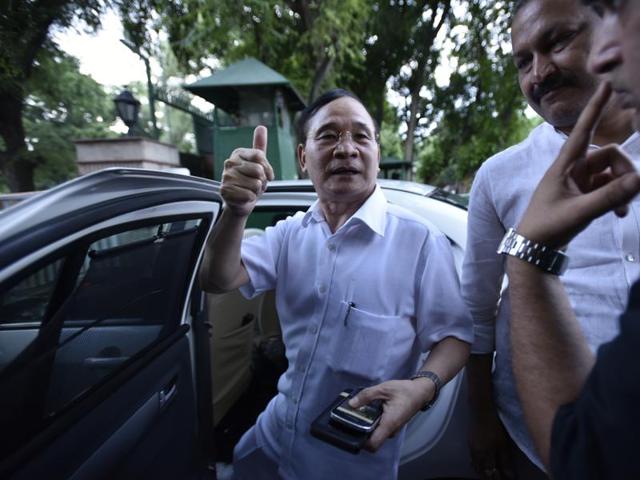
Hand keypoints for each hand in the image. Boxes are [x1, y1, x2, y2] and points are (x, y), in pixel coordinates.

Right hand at [220, 125, 274, 216]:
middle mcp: (229, 162)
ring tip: (248, 190)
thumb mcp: (257, 163)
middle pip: (259, 170)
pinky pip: (249, 195)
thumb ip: (260, 146)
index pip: (260, 156)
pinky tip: (243, 197)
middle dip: (262, 181)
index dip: (267, 168)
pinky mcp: (225, 191)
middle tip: (254, 184)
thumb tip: (261, 127)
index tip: (264, 174)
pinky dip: (250, 199)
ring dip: (256, 191)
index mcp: (238, 153)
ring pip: (255, 184)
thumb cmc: (250, 181)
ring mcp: (226, 177)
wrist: (240, 202)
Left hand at [348, 379, 432, 451]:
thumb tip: (351, 404)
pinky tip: (367, 411)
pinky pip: (380, 428)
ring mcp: (392, 429)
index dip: (360, 442)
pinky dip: (373, 422)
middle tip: (349, 419)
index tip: (350, 431)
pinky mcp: (392, 425)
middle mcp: (391, 431)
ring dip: (366, 426)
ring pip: (376, 434)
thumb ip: (366, 395)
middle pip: (372, 440)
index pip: (373, 444)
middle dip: (360, 432)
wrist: (420, 391)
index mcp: (389, 424)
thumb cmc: (404, 391)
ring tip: (357, 414)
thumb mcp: (383, 388)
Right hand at [468, 404, 514, 479]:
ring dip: (481, 472)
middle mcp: (476, 454)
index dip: (498, 478)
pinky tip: (479, 464)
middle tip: (495, 479)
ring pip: (476, 466)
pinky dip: (476, 464)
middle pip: (481, 471)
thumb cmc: (495, 426)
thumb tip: (509, 476)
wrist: (481, 411)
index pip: (491, 474)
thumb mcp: (503, 444)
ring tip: (487, 475)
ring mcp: (472, 448)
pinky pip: (472, 459)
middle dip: (488, 477)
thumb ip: (505, 461)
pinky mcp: (470, 443)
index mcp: (485, 455)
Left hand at [517, 82, 639, 248]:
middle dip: (625, 170)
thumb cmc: (547, 227)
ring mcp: (578, 182)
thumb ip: (610, 197)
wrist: (533, 249)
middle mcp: (572, 169)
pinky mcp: (583, 194)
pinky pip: (609, 187)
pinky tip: (619, 214)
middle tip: (631, 193)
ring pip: (612, 172)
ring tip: (622, 209)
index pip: (582, 130)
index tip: (606, 84)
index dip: (595, 108)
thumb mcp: (579, 212)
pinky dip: (617, 197)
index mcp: (564, 166)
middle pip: (610, 156)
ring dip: (622, 187)